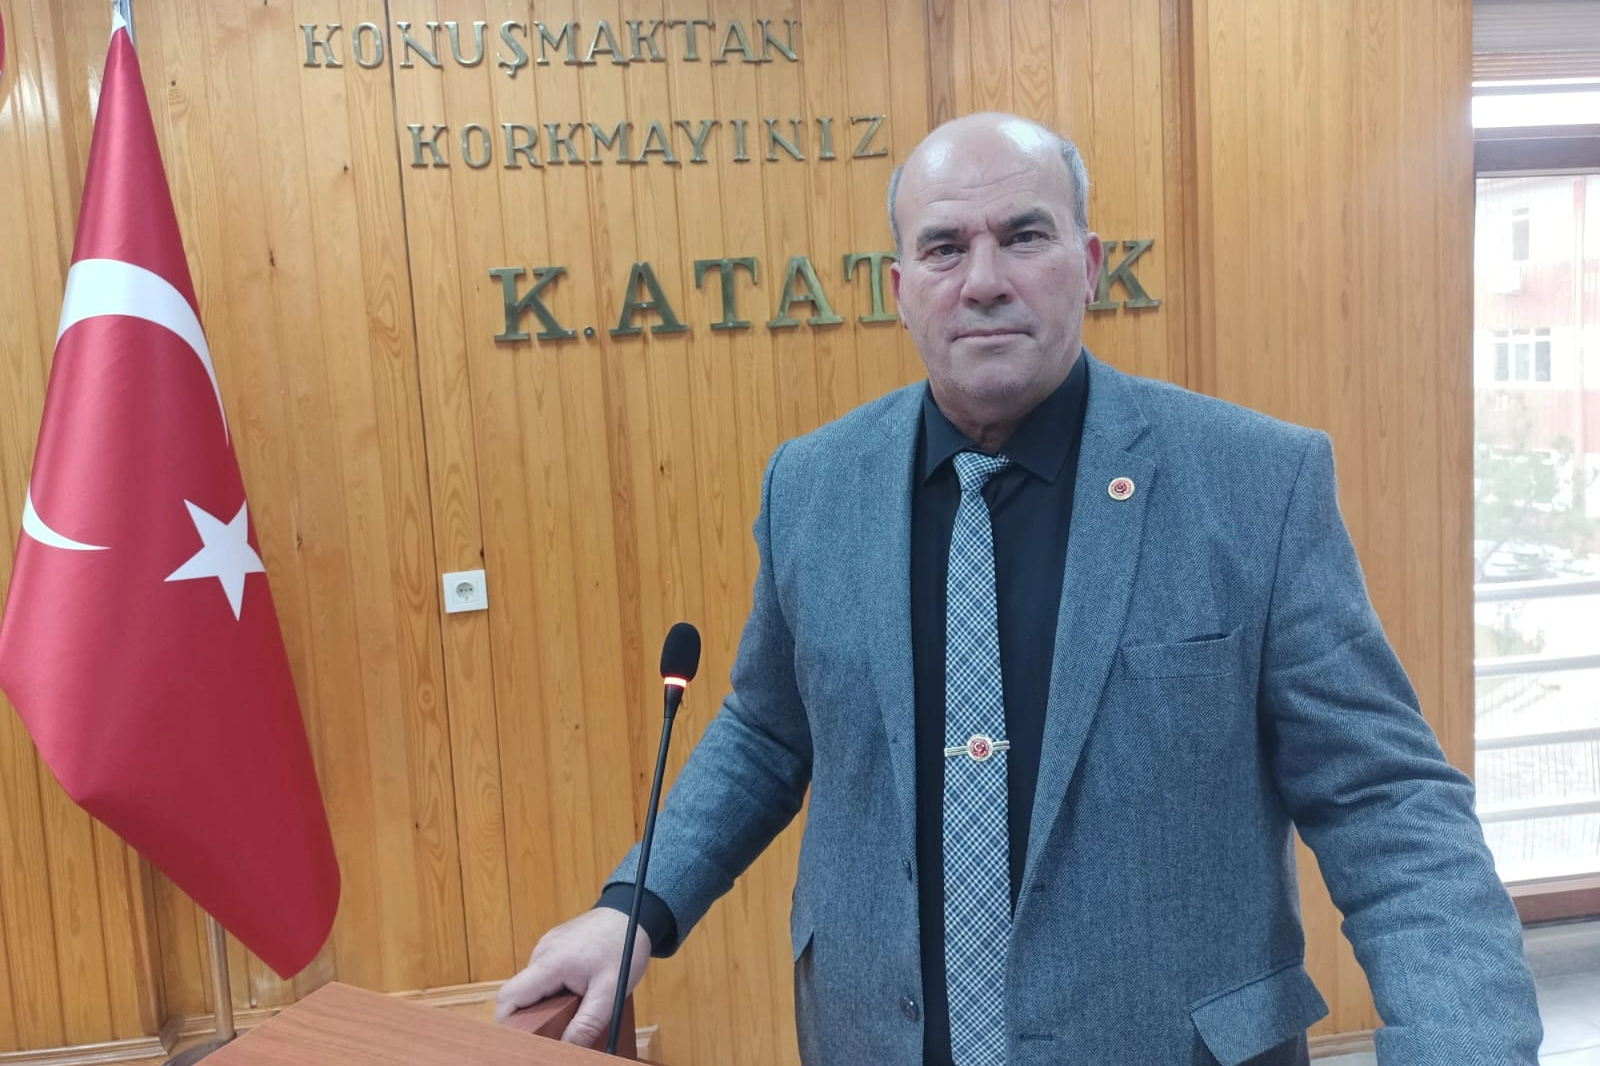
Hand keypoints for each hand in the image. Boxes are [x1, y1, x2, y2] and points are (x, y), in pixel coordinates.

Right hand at [493, 908, 652, 1045]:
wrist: (634, 912)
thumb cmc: (624, 946)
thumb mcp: (611, 992)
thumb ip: (587, 1024)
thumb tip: (567, 1048)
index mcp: (549, 963)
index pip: (509, 996)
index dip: (506, 1023)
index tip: (519, 1042)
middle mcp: (541, 952)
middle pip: (520, 994)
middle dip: (531, 1017)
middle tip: (551, 1034)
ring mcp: (546, 947)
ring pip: (534, 985)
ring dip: (546, 1003)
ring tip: (571, 1010)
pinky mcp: (554, 946)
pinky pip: (545, 974)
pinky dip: (554, 989)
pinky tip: (575, 992)